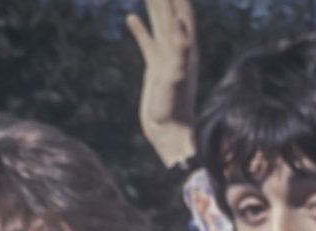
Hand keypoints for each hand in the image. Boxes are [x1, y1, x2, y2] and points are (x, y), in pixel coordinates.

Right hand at [123, 0, 199, 168]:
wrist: (170, 133)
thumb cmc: (173, 110)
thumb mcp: (175, 80)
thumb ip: (179, 52)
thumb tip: (179, 24)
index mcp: (184, 47)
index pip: (180, 11)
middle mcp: (178, 48)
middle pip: (170, 12)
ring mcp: (166, 56)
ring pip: (159, 22)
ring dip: (153, 5)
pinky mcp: (156, 67)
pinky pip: (148, 41)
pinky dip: (140, 28)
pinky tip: (131, 17)